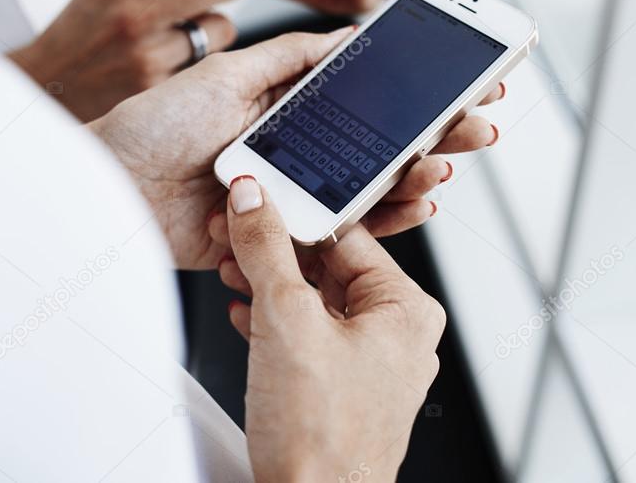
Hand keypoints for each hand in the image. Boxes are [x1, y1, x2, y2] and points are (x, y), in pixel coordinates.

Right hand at [9, 0, 299, 120]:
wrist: (46, 83)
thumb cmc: (87, 26)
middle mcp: (138, 6)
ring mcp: (148, 49)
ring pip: (223, 28)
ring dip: (216, 28)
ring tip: (179, 35)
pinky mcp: (156, 85)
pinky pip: (205, 64)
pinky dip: (199, 60)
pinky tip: (166, 64)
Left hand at [91, 28, 504, 269]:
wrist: (110, 184)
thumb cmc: (155, 124)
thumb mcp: (226, 75)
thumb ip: (288, 58)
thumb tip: (349, 37)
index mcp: (282, 113)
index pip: (362, 106)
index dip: (412, 99)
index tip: (459, 86)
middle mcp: (292, 156)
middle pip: (375, 149)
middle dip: (431, 138)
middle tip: (478, 127)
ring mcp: (287, 198)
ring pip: (365, 193)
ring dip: (413, 180)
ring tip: (445, 164)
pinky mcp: (275, 240)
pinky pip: (336, 235)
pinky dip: (380, 223)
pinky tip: (413, 204)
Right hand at [224, 177, 443, 480]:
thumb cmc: (320, 437)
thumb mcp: (286, 320)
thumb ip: (268, 250)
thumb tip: (254, 198)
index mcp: (406, 310)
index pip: (346, 236)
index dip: (294, 215)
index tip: (257, 199)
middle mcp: (397, 336)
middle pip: (328, 269)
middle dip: (274, 252)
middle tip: (233, 232)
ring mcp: (372, 366)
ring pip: (315, 304)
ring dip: (268, 284)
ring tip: (229, 267)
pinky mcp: (344, 391)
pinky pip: (309, 338)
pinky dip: (274, 322)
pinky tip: (243, 312)